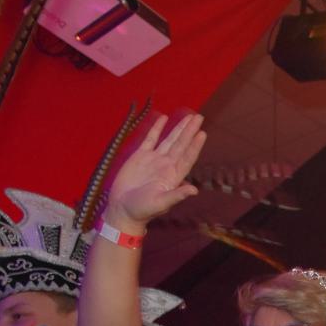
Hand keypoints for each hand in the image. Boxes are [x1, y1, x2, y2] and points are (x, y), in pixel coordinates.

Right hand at [104, 113, 205, 233]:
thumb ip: (176, 195)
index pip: (187, 157)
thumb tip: (194, 190)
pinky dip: (157, 129)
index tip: (202, 133)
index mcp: (173, 176)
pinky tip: (164, 118)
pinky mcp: (140, 156)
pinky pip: (150, 139)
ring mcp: (154, 159)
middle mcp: (166, 165)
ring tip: (189, 116)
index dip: (195, 146)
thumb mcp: (160, 203)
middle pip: (181, 144)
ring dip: (179, 128)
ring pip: (169, 140)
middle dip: (190, 131)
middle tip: (199, 117)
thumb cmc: (143, 210)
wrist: (123, 209)